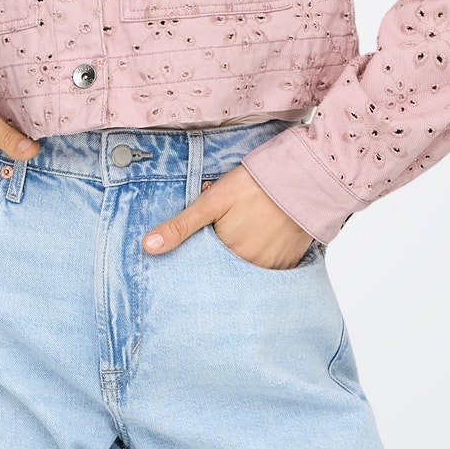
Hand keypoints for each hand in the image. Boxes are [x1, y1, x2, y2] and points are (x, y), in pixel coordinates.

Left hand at [140, 164, 315, 269]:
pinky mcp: (291, 262)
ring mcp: (273, 267)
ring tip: (247, 232)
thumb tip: (147, 247)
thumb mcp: (211, 201)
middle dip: (223, 258)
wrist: (302, 178)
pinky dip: (264, 259)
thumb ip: (180, 226)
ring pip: (249, 271)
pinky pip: (271, 270)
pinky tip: (264, 239)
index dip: (202, 256)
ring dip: (244, 258)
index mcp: (228, 255)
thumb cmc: (253, 186)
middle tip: (230, 232)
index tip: (202, 249)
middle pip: (228, 270)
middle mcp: (251, 268)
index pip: (205, 268)